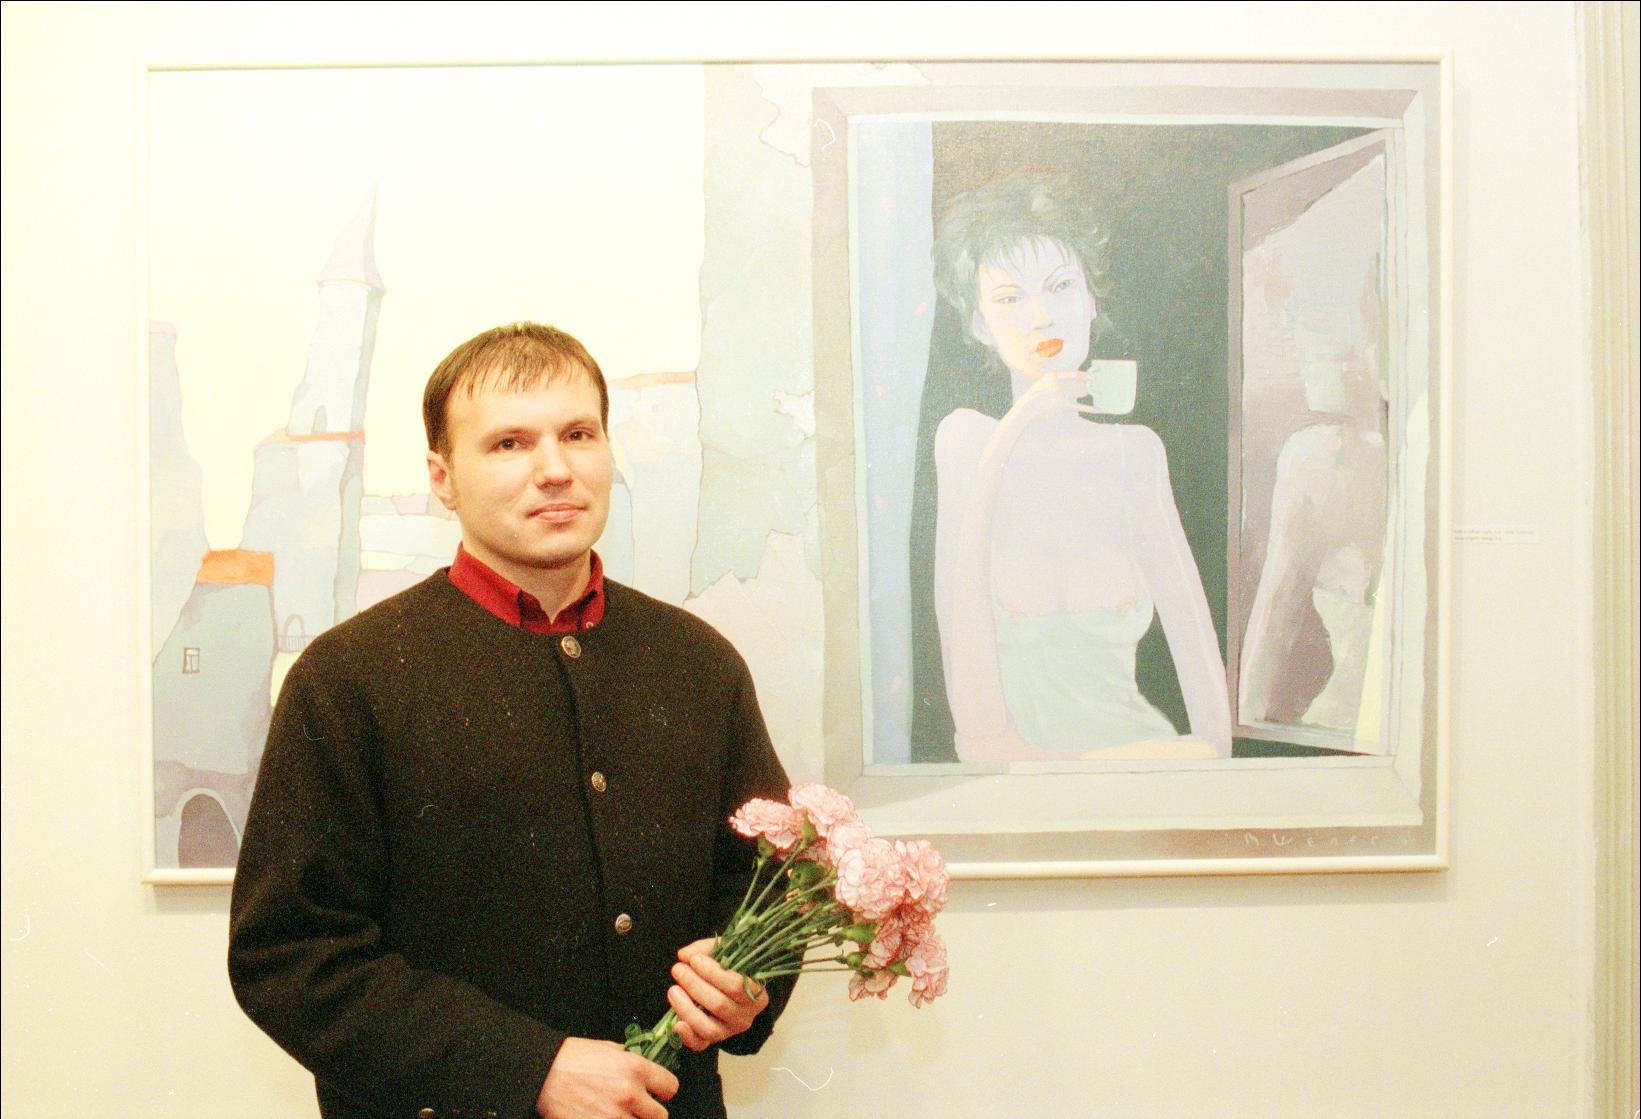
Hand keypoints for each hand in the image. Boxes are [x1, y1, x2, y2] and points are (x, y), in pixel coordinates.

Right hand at [537, 1036, 677, 1118]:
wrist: (541, 1074)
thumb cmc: (570, 1059)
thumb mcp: (607, 1048)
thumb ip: (630, 1059)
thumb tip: (646, 1068)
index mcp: (634, 1068)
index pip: (671, 1087)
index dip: (663, 1090)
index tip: (656, 1092)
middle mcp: (629, 1094)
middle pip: (660, 1116)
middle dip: (650, 1113)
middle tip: (637, 1109)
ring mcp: (614, 1117)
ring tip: (619, 1114)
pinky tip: (606, 1118)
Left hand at [666, 937, 770, 1051]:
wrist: (728, 990)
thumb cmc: (728, 969)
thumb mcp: (724, 953)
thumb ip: (705, 950)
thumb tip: (685, 955)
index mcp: (756, 994)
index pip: (736, 986)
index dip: (713, 973)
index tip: (695, 960)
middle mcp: (745, 1017)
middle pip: (719, 1005)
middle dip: (694, 985)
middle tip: (678, 969)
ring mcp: (728, 1031)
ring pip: (709, 1028)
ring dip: (686, 1008)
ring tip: (673, 989)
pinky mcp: (712, 1041)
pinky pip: (700, 1045)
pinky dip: (687, 1037)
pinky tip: (675, 1024)